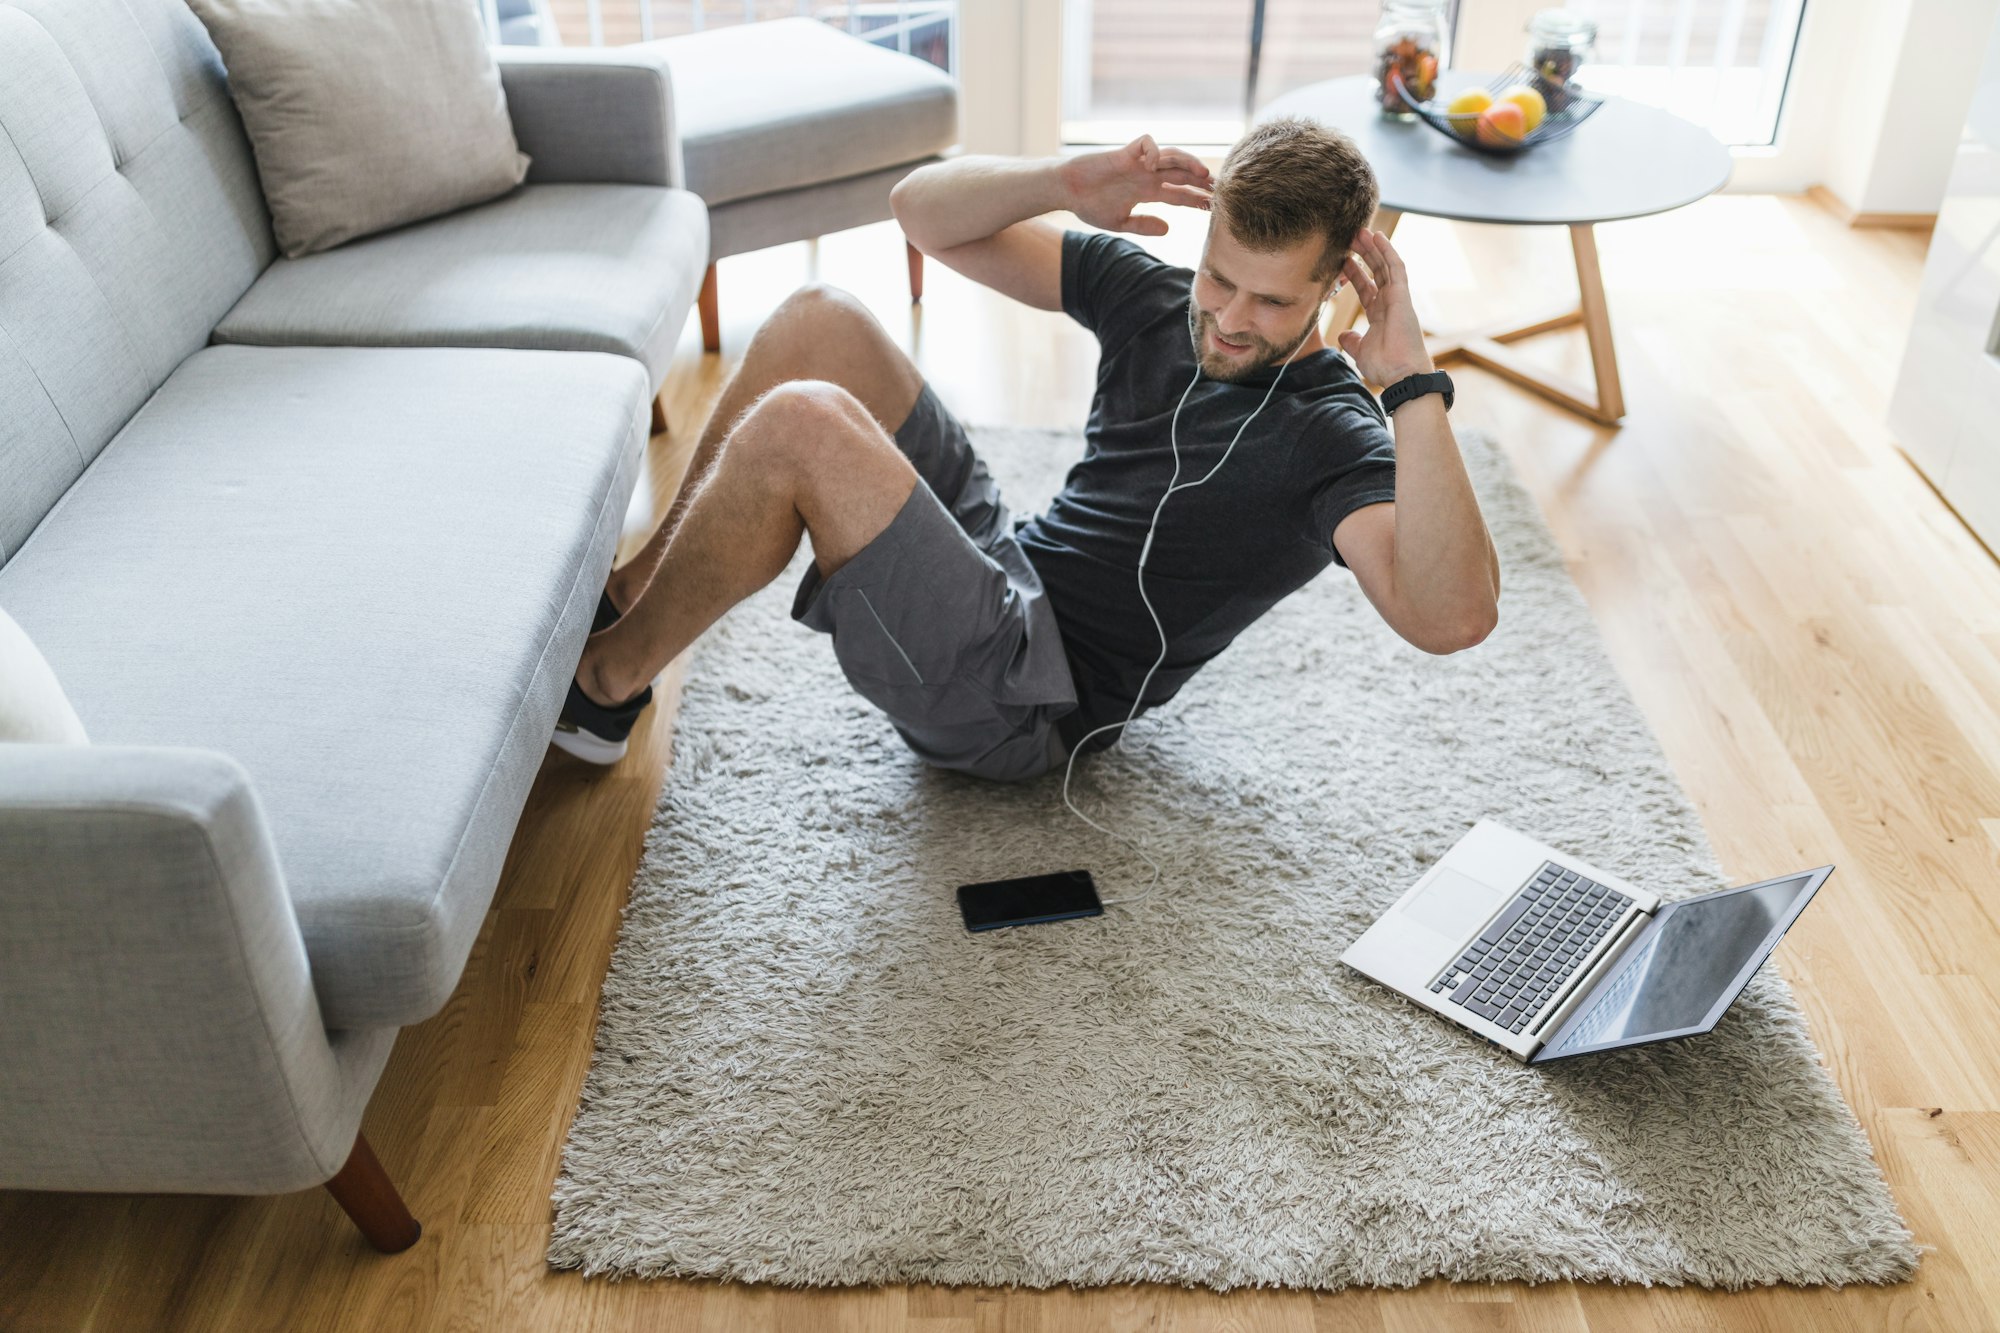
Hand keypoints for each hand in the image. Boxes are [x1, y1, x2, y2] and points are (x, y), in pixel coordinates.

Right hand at [1059, 135, 1213, 236]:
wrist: (1066, 190)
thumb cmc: (1089, 205)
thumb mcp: (1120, 222)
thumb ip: (1144, 225)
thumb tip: (1169, 229)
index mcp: (1147, 192)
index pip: (1180, 194)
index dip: (1197, 200)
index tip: (1214, 208)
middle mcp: (1147, 175)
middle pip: (1183, 174)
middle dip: (1202, 181)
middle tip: (1221, 189)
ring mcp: (1138, 163)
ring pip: (1171, 156)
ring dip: (1188, 163)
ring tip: (1203, 174)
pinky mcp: (1125, 153)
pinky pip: (1147, 144)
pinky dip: (1154, 152)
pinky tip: (1155, 167)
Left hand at [1336, 228, 1433, 386]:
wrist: (1400, 374)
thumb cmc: (1385, 366)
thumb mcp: (1360, 351)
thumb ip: (1352, 341)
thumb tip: (1343, 334)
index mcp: (1380, 314)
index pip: (1366, 287)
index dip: (1354, 273)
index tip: (1342, 260)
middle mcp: (1389, 303)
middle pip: (1375, 272)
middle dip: (1363, 254)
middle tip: (1350, 237)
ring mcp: (1397, 297)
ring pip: (1385, 265)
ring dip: (1373, 248)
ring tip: (1360, 231)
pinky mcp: (1403, 295)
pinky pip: (1396, 267)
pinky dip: (1387, 251)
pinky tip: (1377, 236)